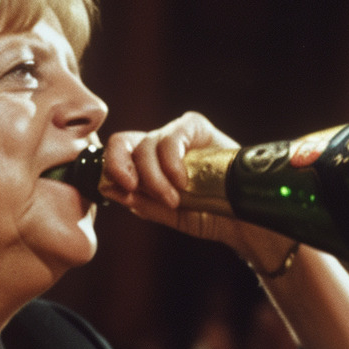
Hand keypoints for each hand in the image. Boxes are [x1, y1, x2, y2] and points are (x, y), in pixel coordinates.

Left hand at [100, 112, 300, 264]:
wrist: (242, 220)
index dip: (111, 167)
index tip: (122, 189)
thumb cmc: (206, 215)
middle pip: (124, 142)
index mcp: (144, 165)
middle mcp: (157, 147)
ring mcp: (177, 136)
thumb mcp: (167, 213)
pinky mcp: (197, 128)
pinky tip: (183, 181)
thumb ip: (139, 201)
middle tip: (137, 191)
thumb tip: (107, 187)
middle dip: (125, 168)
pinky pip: (174, 134)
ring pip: (148, 143)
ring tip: (174, 199)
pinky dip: (172, 160)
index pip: (115, 154)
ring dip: (155, 175)